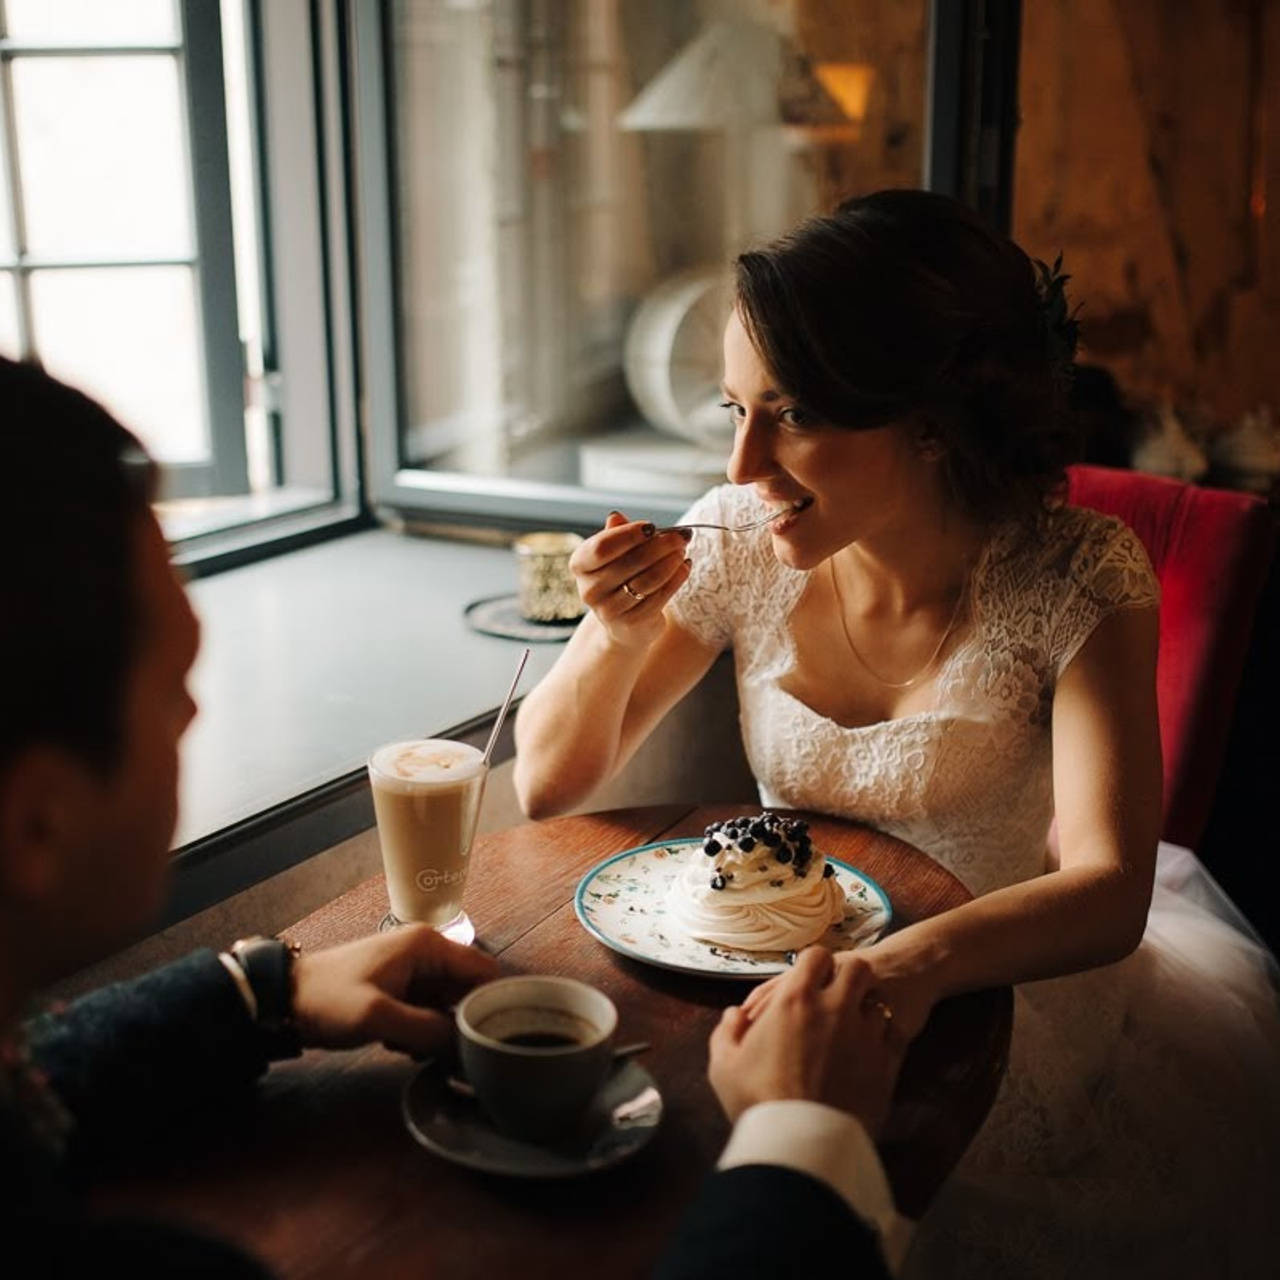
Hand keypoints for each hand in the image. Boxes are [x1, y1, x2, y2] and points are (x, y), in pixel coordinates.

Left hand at [291, 926, 500, 1057]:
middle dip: (456, 1024)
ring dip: (435, 1032)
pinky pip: (428, 1011)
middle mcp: (427, 952)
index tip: (479, 1038)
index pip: (484, 971)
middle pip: (467, 991)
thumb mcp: (378, 1018)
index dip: (488, 1005)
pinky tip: (397, 1044)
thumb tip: (466, 1044)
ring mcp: (414, 970)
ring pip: (448, 1005)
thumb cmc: (329, 1000)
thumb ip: (427, 1030)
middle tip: (433, 1047)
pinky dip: (420, 1032)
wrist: (284, 1001)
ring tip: (407, 1046)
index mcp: (428, 946)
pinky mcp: (401, 988)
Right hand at [571, 511, 691, 646]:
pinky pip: (660, 596)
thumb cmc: (622, 578)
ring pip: (649, 580)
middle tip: (682, 536)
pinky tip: (685, 567)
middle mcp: (589, 590)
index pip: (602, 547)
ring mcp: (608, 611)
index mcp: (581, 565)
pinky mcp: (631, 624)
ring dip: (672, 562)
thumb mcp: (616, 553)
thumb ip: (617, 534)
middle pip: (631, 562)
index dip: (629, 535)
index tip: (652, 526)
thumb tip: (616, 517)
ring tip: (683, 551)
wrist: (625, 621)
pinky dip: (677, 579)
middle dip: (661, 545)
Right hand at [708, 947, 906, 1139]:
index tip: (807, 978)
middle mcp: (835, 1008)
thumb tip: (735, 1015)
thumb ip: (727, 1032)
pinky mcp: (887, 1063)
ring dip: (865, 1009)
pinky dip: (882, 1039)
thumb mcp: (724, 1065)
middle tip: (836, 996)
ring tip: (852, 1028)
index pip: (816, 955)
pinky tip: (867, 1053)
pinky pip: (893, 1034)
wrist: (802, 1147)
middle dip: (849, 976)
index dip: (812, 964)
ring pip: (877, 1001)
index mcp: (795, 1000)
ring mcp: (866, 1034)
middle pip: (858, 967)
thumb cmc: (758, 1103)